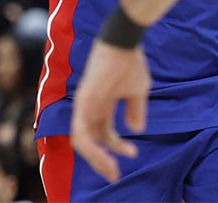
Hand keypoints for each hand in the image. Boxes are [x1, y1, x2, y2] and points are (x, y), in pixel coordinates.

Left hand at [70, 40, 150, 182]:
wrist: (125, 42)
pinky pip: (80, 132)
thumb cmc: (131, 61)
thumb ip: (135, 110)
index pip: (104, 134)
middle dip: (102, 161)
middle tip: (114, 175)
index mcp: (101, 105)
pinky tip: (104, 156)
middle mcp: (90, 108)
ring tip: (111, 170)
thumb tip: (136, 130)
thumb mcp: (137, 91)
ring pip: (82, 142)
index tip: (133, 154)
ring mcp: (84, 105)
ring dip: (96, 159)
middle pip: (90, 142)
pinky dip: (90, 148)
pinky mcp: (82, 102)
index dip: (117, 148)